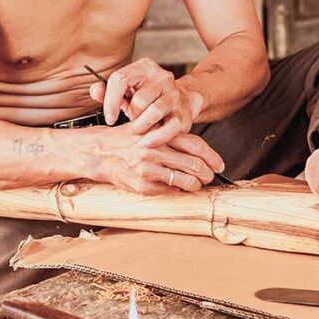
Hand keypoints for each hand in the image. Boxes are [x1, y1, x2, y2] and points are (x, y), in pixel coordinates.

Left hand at [89, 58, 203, 147]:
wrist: (181, 101)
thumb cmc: (147, 99)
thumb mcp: (126, 92)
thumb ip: (107, 92)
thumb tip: (95, 90)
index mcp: (143, 68)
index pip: (121, 79)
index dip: (111, 101)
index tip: (109, 119)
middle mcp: (162, 77)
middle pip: (139, 99)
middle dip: (132, 115)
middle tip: (130, 123)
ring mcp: (174, 95)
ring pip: (154, 112)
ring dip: (141, 126)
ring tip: (137, 131)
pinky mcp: (182, 113)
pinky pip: (169, 128)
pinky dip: (156, 138)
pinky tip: (147, 142)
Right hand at [89, 124, 224, 194]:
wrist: (99, 152)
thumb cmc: (127, 140)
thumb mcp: (149, 128)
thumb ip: (172, 135)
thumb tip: (201, 151)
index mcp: (160, 133)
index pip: (196, 145)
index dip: (212, 157)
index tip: (219, 164)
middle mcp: (155, 150)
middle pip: (195, 165)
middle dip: (208, 174)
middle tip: (210, 177)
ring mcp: (149, 169)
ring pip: (186, 181)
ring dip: (196, 185)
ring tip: (195, 183)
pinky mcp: (143, 185)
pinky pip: (170, 191)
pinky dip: (177, 190)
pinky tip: (176, 186)